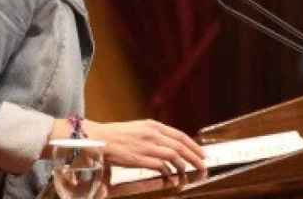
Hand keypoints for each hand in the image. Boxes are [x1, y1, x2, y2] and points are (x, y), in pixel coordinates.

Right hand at [83, 119, 206, 176]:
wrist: (99, 139)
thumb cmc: (117, 135)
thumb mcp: (139, 129)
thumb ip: (154, 136)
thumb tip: (169, 146)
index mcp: (153, 125)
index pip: (180, 136)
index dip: (194, 146)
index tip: (202, 154)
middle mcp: (152, 134)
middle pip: (181, 147)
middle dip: (195, 158)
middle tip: (203, 166)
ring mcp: (147, 146)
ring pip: (174, 157)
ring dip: (184, 166)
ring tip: (187, 173)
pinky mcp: (140, 158)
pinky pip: (161, 166)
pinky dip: (168, 172)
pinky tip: (170, 177)